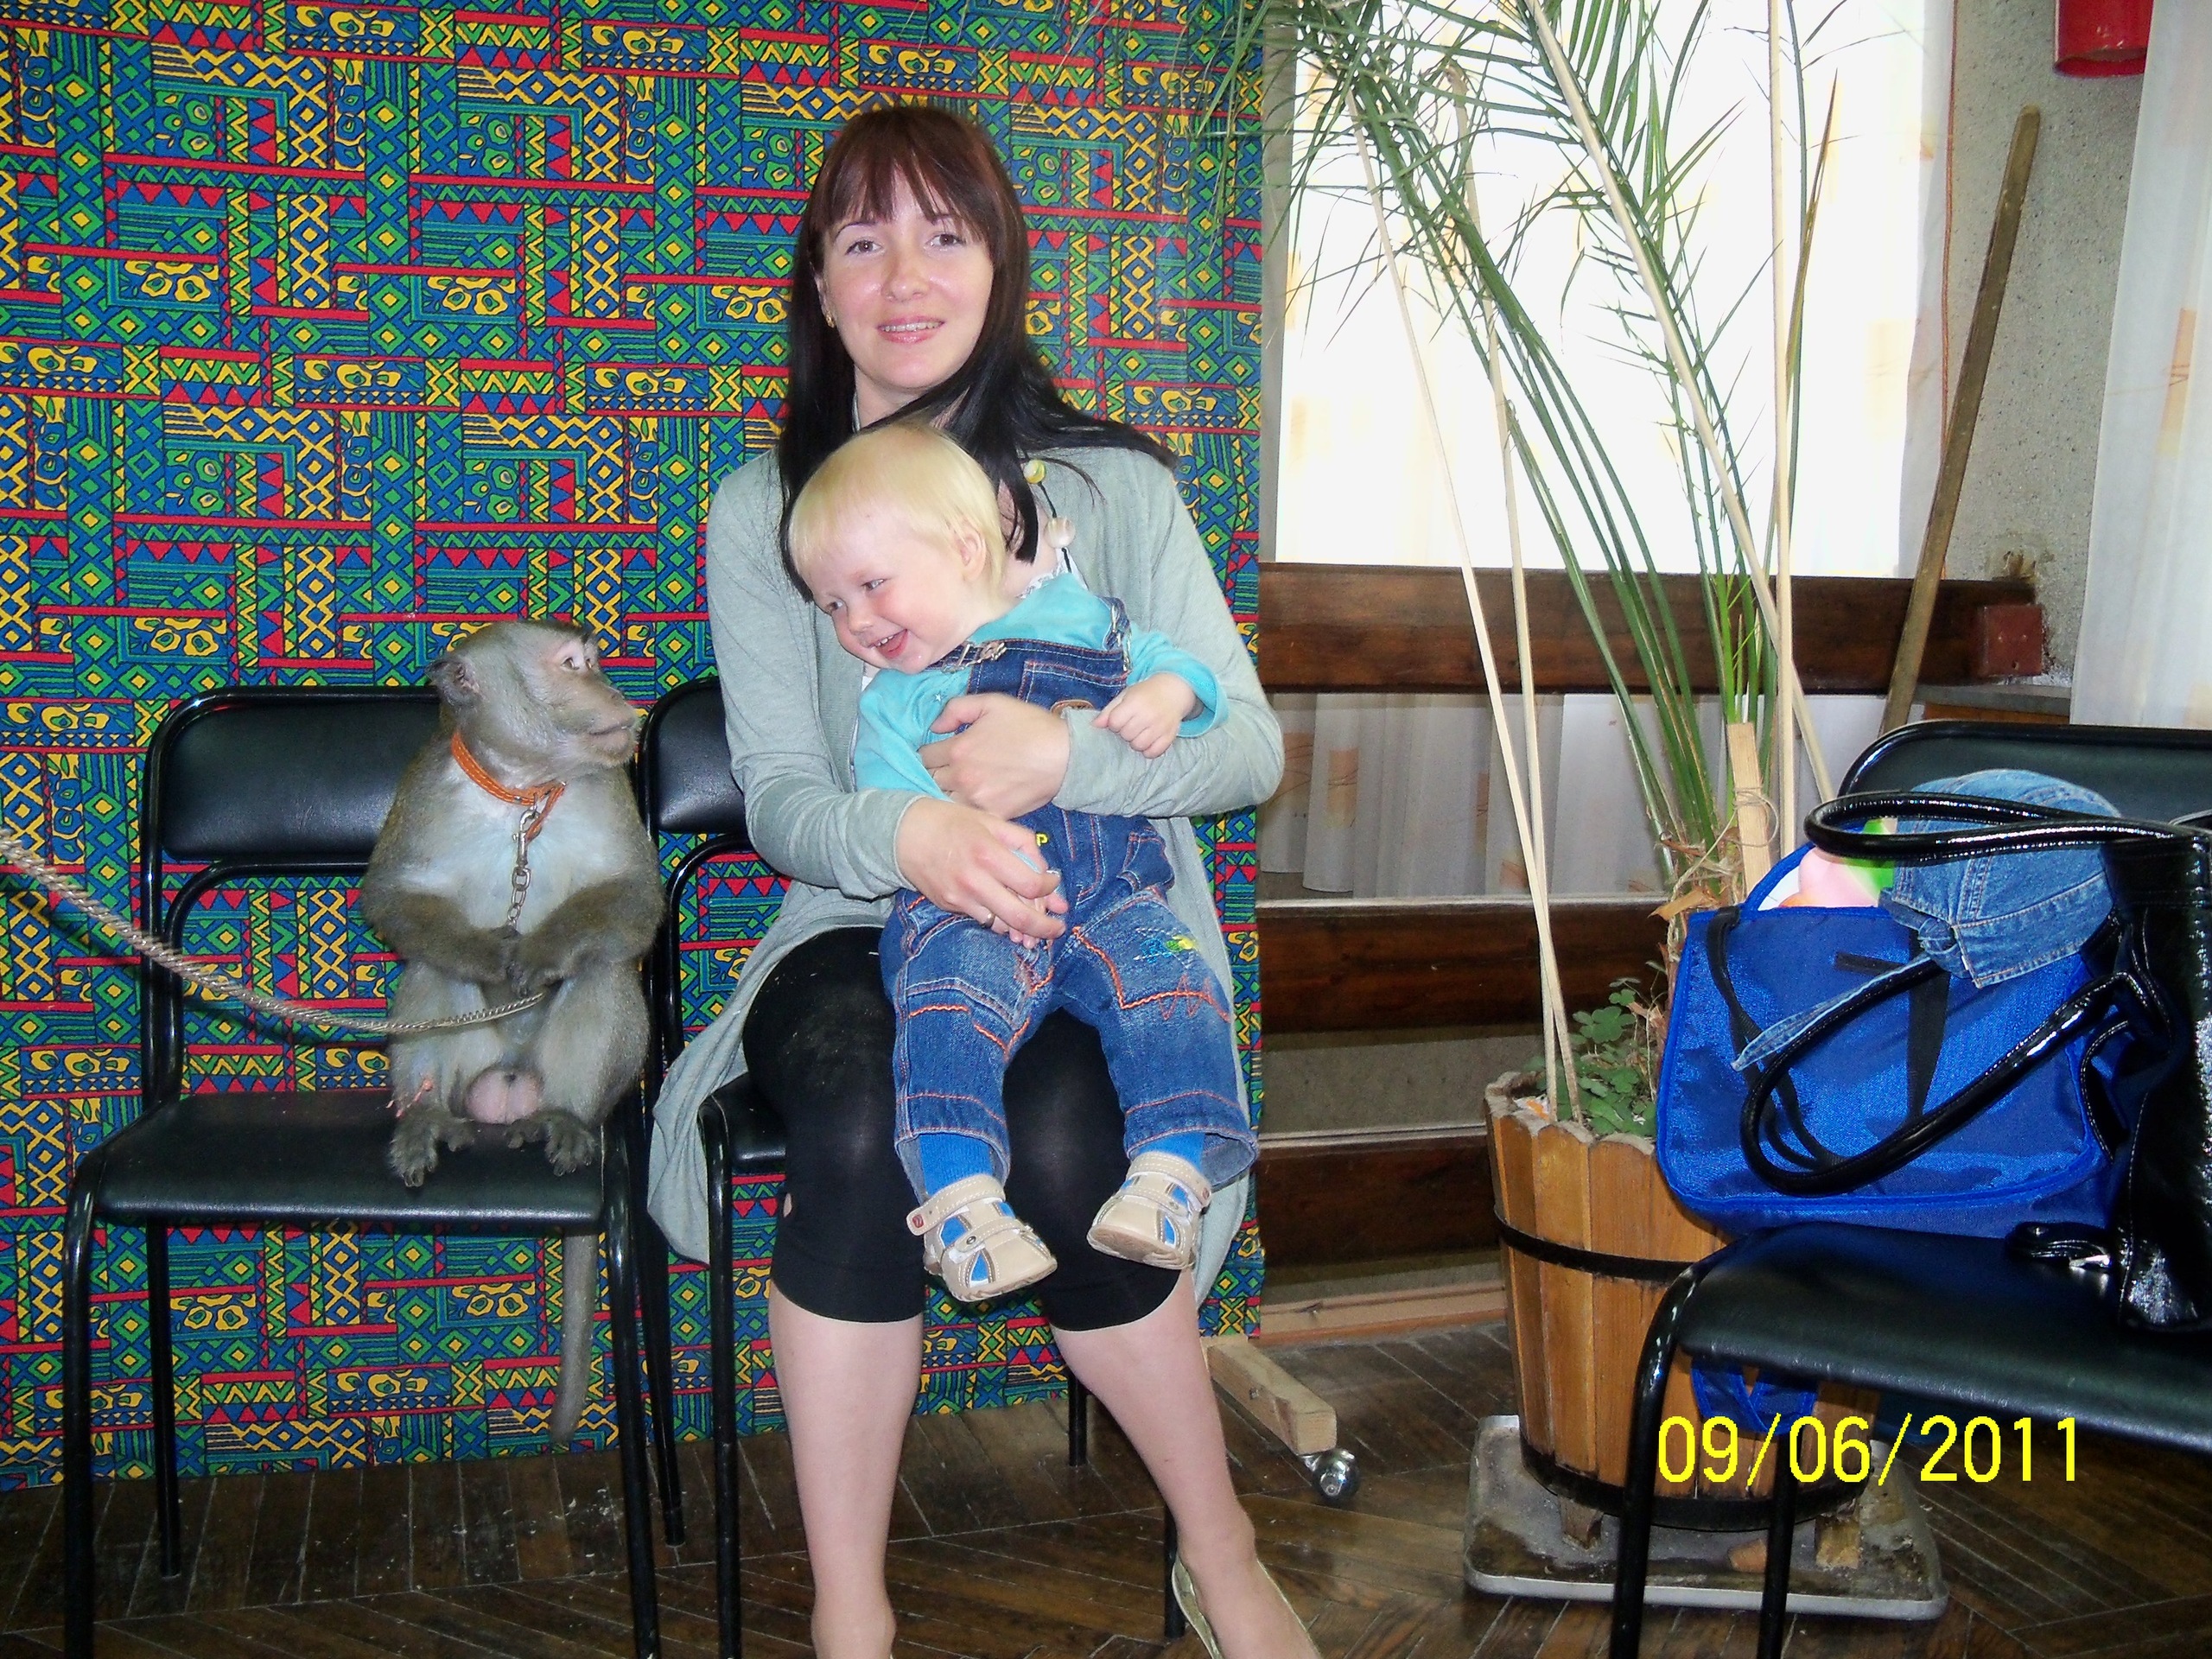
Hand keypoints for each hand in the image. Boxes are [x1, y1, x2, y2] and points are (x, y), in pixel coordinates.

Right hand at [896, 797, 1068, 940]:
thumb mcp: (990, 819)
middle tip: (1057, 929)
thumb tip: (1044, 868)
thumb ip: (1022, 841)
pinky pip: (983, 921)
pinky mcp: (950, 905)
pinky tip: (1010, 922)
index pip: (1031, 884)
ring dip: (1023, 931)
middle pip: (1020, 916)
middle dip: (1045, 927)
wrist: (905, 833)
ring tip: (1036, 931)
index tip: (1052, 883)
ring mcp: (961, 897)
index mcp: (990, 853)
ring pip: (1002, 925)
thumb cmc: (951, 821)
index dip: (1049, 889)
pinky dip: (1000, 924)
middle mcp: (976, 879)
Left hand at [919, 693, 1070, 817]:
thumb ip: (956, 709)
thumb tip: (934, 727)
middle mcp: (962, 777)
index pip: (923, 756)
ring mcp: (977, 800)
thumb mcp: (992, 703)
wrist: (1064, 756)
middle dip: (933, 772)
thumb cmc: (1030, 726)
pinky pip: (966, 815)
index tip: (936, 752)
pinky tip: (972, 798)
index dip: (928, 752)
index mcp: (958, 749)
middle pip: (929, 780)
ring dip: (945, 792)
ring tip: (955, 785)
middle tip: (943, 769)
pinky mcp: (992, 815)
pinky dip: (964, 808)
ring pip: (943, 800)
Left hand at [1096, 673, 1197, 759]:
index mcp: (1135, 703)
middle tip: (1132, 725)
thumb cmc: (1145, 694)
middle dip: (1125, 732)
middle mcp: (1148, 715)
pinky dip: (1149, 750)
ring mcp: (1160, 726)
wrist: (1173, 691)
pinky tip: (1149, 741)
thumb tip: (1095, 726)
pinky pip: (1154, 752)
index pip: (1115, 723)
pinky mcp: (1170, 736)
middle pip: (1126, 735)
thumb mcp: (1125, 696)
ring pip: (1139, 746)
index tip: (1121, 718)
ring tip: (1140, 733)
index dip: (1115, 723)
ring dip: (1136, 742)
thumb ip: (1109, 711)